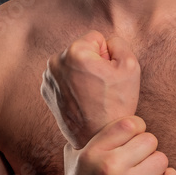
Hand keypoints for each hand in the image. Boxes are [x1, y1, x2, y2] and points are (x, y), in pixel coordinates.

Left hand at [41, 30, 140, 148]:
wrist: (97, 136)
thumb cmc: (116, 103)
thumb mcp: (130, 66)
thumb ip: (118, 43)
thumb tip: (105, 42)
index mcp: (75, 51)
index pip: (96, 38)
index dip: (107, 55)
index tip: (107, 75)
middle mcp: (56, 61)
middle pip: (82, 50)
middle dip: (92, 63)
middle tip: (100, 87)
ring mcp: (48, 77)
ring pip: (72, 64)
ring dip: (81, 74)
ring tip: (91, 95)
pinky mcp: (46, 90)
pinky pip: (63, 77)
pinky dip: (71, 85)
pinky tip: (80, 100)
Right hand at [57, 116, 175, 174]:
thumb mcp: (75, 154)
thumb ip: (88, 131)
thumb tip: (101, 104)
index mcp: (93, 151)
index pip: (130, 123)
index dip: (137, 129)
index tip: (132, 139)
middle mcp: (109, 166)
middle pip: (149, 139)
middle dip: (147, 148)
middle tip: (138, 159)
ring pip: (161, 159)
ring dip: (157, 166)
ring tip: (145, 173)